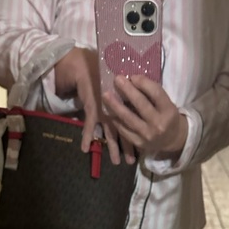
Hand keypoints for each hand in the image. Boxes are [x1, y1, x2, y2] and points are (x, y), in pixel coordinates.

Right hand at [54, 47, 134, 164]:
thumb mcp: (119, 85)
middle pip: (126, 132)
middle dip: (129, 148)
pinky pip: (89, 126)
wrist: (89, 65)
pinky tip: (85, 150)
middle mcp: (118, 109)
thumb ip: (127, 95)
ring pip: (111, 134)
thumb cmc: (105, 73)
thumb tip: (137, 105)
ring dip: (113, 149)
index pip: (136, 123)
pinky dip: (87, 138)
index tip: (143, 147)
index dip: (138, 135)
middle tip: (132, 162)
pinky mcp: (93, 109)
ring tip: (116, 163)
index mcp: (127, 103)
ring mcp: (105, 110)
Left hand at [102, 75, 187, 155]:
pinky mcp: (139, 143)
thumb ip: (152, 94)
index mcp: (169, 110)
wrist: (172, 140)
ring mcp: (148, 135)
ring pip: (128, 118)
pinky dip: (116, 120)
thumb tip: (132, 80)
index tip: (132, 76)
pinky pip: (124, 130)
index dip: (143, 83)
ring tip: (106, 95)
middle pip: (141, 104)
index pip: (156, 93)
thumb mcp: (166, 104)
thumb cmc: (166, 116)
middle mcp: (159, 123)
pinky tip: (109, 111)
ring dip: (115, 105)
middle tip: (117, 79)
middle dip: (127, 90)